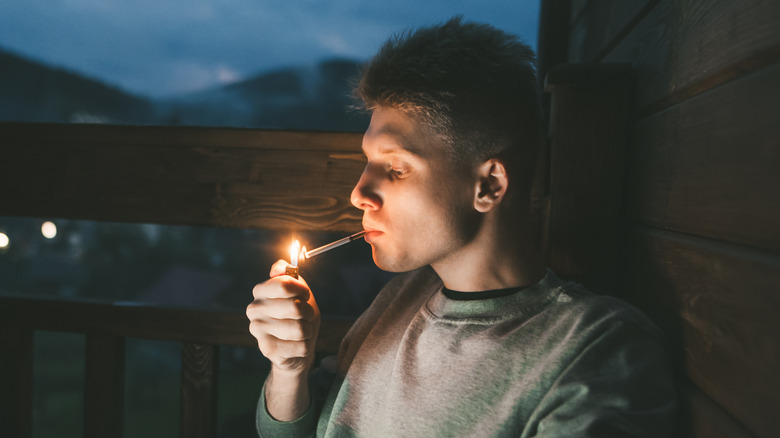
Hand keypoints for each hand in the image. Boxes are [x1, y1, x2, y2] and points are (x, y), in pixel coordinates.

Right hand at [246, 260, 320, 375]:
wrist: (297, 343)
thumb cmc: (299, 314)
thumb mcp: (298, 290)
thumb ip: (288, 273)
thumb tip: (277, 269)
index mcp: (260, 291)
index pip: (284, 284)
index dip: (302, 290)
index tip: (304, 294)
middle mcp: (254, 309)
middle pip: (295, 307)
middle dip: (308, 312)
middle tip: (305, 315)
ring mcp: (257, 329)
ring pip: (299, 328)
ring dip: (308, 330)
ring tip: (301, 330)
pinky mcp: (266, 349)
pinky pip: (300, 346)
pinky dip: (305, 346)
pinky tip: (295, 344)